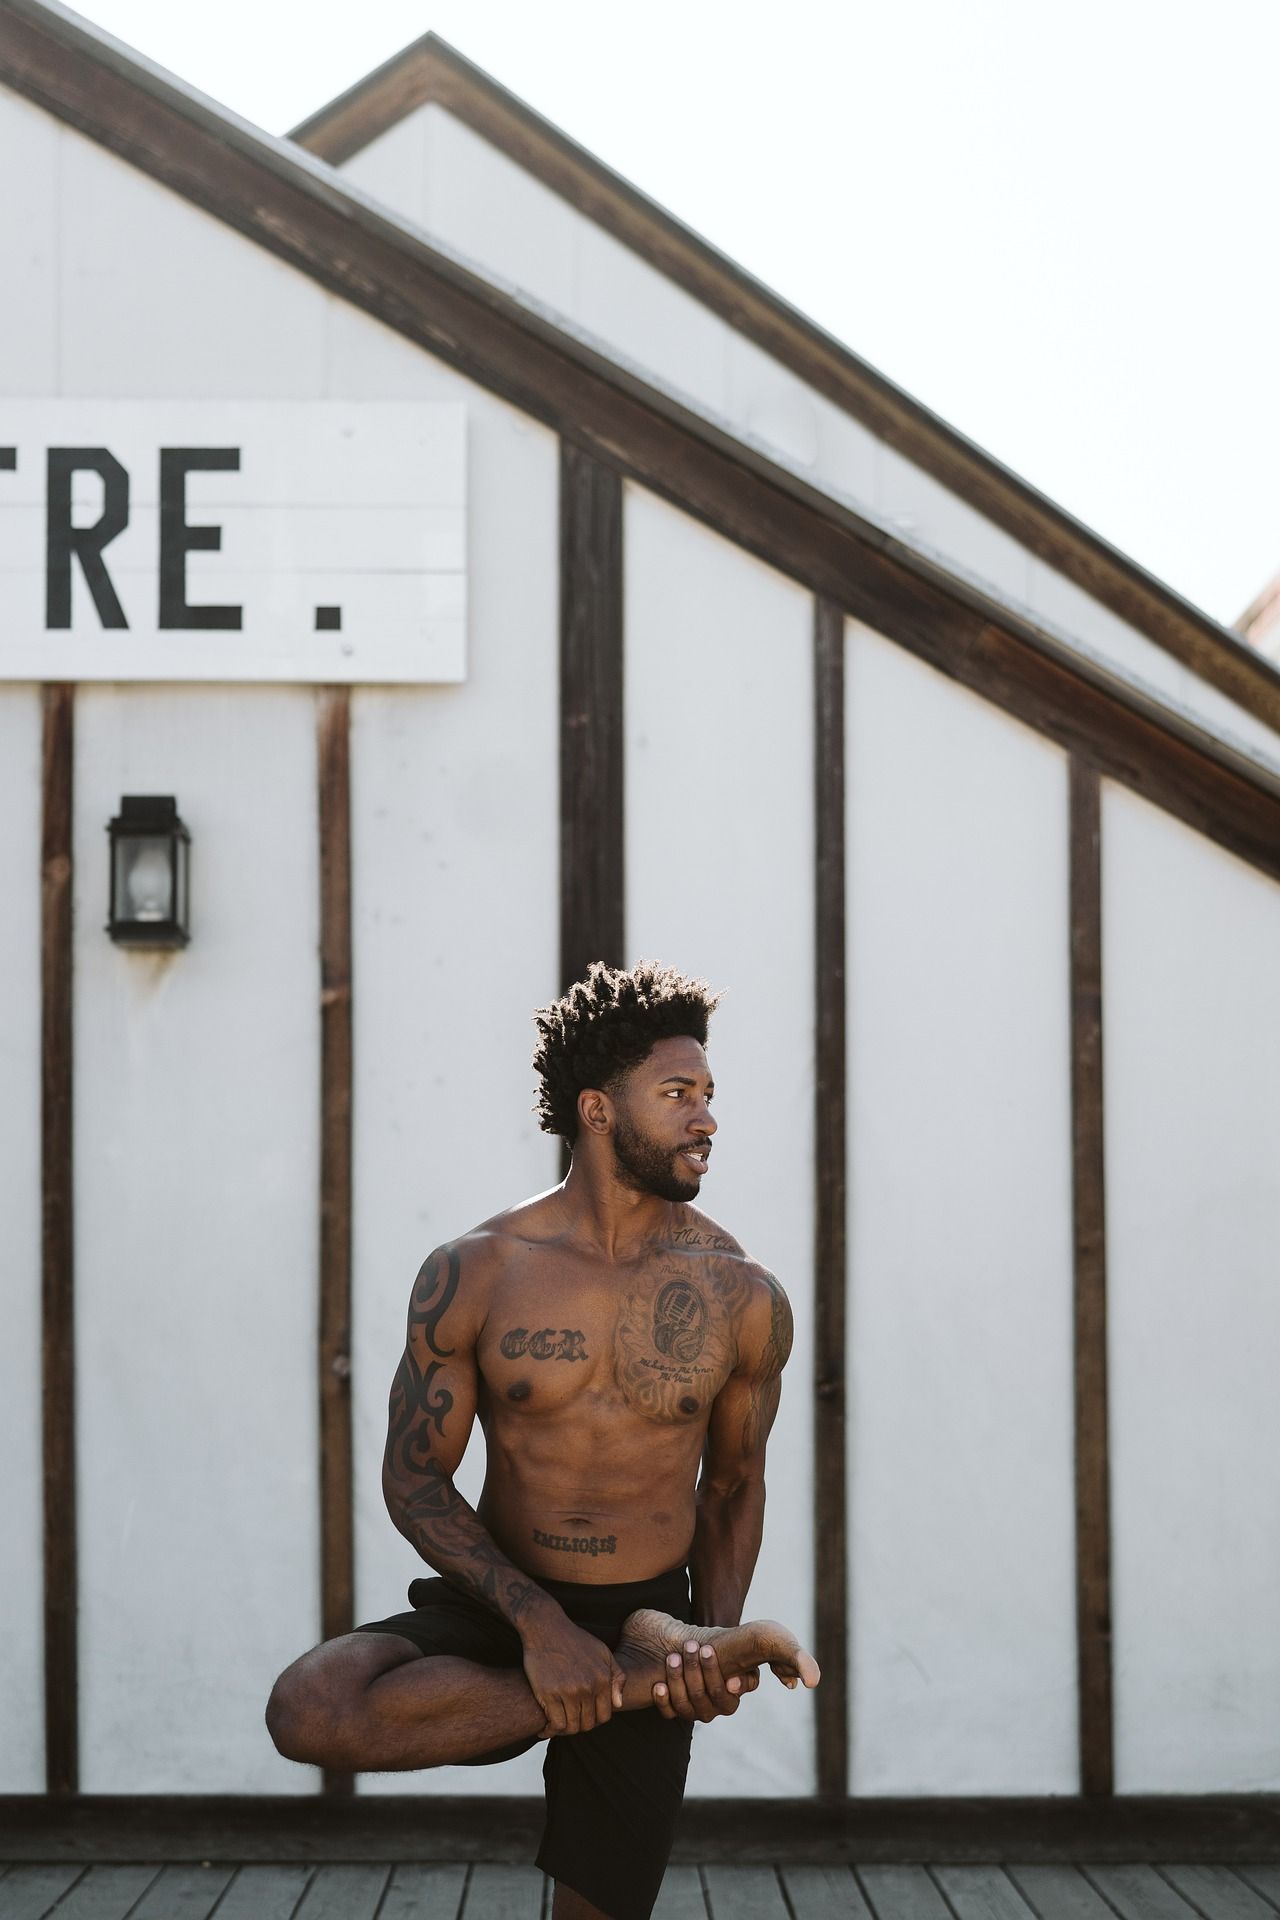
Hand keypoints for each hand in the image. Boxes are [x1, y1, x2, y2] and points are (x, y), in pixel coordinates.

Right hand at [520, 1609, 624, 1735]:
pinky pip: (555, 1724)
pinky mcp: (549, 1693)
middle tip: (570, 1719)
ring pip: (572, 1727)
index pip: (605, 1716)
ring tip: (558, 1723)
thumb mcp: (603, 1652)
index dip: (595, 1719)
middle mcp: (587, 1687)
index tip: (585, 1715)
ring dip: (565, 1729)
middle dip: (580, 1725)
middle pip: (588, 1724)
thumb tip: (619, 1704)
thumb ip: (617, 1677)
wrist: (546, 1627)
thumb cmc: (574, 1640)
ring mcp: (568, 1691)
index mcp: (602, 1679)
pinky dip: (551, 1730)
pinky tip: (546, 1726)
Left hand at [652, 1639, 759, 1723]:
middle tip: (689, 1646)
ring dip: (676, 1679)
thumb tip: (732, 1685)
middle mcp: (710, 1712)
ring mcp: (691, 1713)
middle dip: (693, 1668)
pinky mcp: (674, 1712)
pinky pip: (667, 1712)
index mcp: (728, 1703)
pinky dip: (662, 1700)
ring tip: (673, 1657)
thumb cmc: (727, 1659)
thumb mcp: (743, 1665)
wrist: (705, 1658)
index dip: (712, 1670)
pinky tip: (659, 1685)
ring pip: (682, 1703)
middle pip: (699, 1695)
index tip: (706, 1648)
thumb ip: (747, 1674)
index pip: (719, 1692)